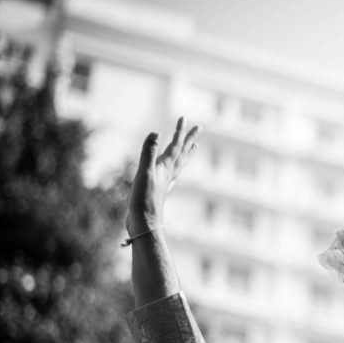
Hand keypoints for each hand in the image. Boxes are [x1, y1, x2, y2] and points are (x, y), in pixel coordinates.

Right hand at [126, 117, 199, 235]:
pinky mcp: (159, 190)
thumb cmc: (143, 201)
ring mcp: (165, 182)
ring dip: (186, 153)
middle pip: (182, 153)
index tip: (185, 117)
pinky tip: (174, 171)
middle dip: (189, 139)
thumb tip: (156, 132)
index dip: (180, 131)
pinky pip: (172, 174)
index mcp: (166, 167)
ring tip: (195, 147)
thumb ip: (149, 152)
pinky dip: (175, 168)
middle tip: (200, 128)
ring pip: (179, 164)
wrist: (143, 225)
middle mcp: (168, 173)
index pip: (176, 145)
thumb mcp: (144, 173)